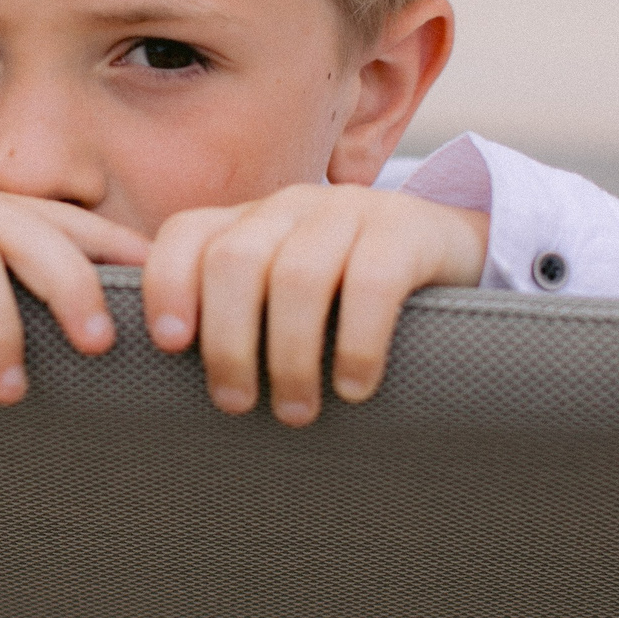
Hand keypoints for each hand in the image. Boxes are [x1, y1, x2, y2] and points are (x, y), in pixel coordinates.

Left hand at [142, 184, 488, 428]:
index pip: (186, 235)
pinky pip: (371, 284)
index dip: (166, 285)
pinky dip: (355, 343)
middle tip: (237, 404)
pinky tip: (354, 387)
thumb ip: (237, 314)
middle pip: (235, 261)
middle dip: (227, 341)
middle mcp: (293, 206)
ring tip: (297, 411)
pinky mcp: (407, 231)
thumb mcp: (285, 293)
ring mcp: (351, 211)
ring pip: (298, 277)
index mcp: (252, 221)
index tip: (168, 345)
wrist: (452, 253)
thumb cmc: (349, 296)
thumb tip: (168, 379)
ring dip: (290, 356)